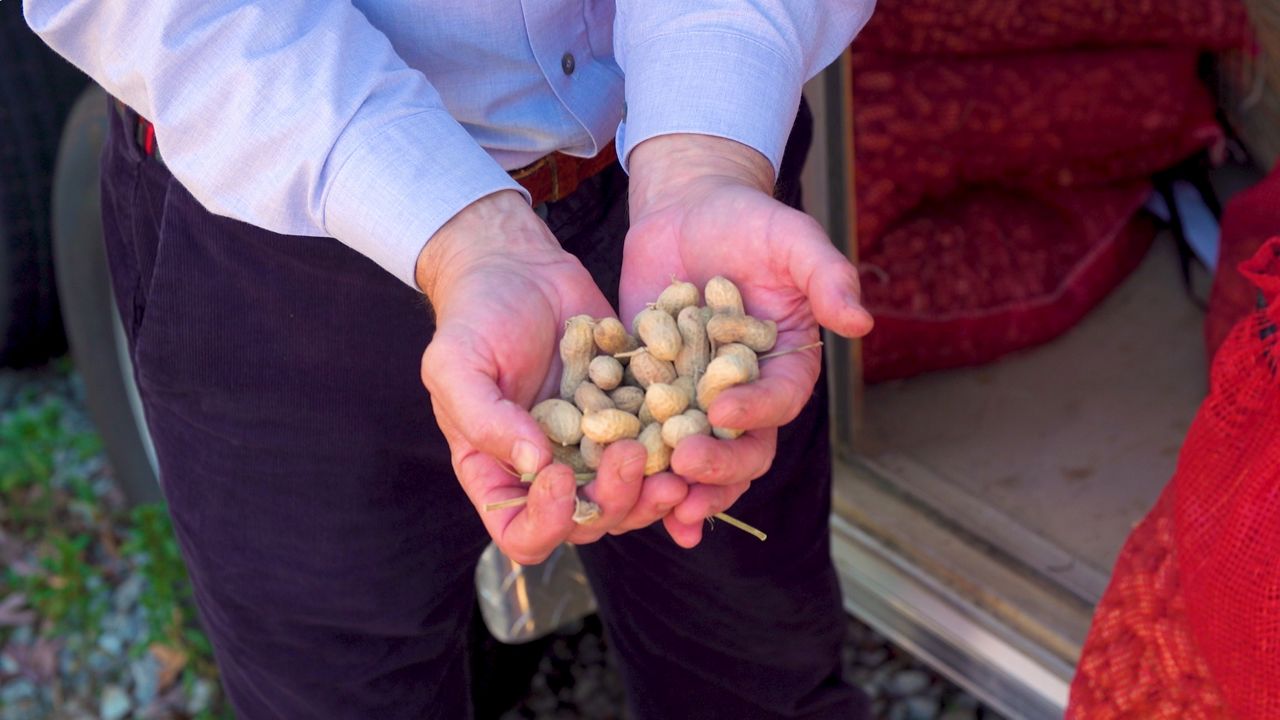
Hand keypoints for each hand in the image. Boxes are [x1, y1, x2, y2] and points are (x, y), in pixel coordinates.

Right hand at [418, 190, 687, 563]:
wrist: (519, 266)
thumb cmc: (475, 317)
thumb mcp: (456, 364)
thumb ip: (485, 418)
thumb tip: (534, 463)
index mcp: (501, 474)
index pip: (522, 533)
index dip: (546, 522)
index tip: (560, 477)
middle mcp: (552, 473)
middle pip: (590, 521)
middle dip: (617, 501)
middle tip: (634, 458)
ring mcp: (597, 447)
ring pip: (634, 495)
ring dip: (657, 489)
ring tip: (680, 459)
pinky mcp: (635, 414)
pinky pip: (662, 447)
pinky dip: (681, 449)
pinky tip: (700, 430)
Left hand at [623, 134, 872, 547]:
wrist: (688, 210)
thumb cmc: (749, 221)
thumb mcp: (791, 238)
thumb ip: (826, 276)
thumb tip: (861, 323)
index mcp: (785, 368)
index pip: (778, 402)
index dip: (754, 410)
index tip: (723, 409)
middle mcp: (743, 395)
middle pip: (740, 447)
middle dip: (716, 464)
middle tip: (683, 465)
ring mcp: (694, 401)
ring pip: (694, 457)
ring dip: (678, 485)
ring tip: (656, 500)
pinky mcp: (648, 394)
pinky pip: (642, 436)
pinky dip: (632, 464)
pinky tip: (610, 483)